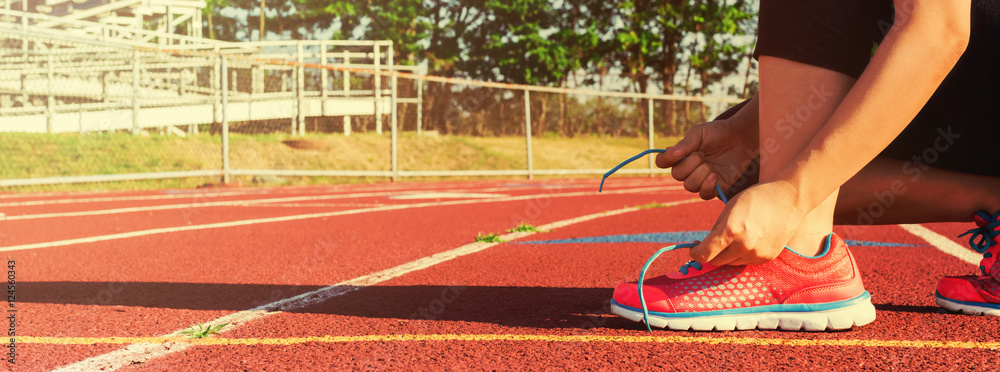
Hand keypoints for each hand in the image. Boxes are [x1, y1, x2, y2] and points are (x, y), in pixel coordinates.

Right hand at [657, 118, 758, 199]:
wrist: (741, 137)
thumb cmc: (719, 132)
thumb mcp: (700, 132)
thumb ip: (686, 142)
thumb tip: (673, 153)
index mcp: (681, 154)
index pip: (662, 162)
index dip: (666, 160)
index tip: (678, 153)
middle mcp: (688, 168)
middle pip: (677, 175)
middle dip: (690, 165)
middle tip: (703, 154)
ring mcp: (701, 179)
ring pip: (689, 186)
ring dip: (700, 175)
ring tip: (711, 166)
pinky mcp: (715, 187)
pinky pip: (703, 195)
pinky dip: (707, 187)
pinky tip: (714, 176)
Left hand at [690, 181, 806, 265]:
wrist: (789, 199)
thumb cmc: (756, 198)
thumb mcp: (729, 208)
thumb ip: (716, 228)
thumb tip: (706, 244)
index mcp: (730, 231)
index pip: (705, 254)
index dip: (696, 253)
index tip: (694, 249)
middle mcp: (743, 246)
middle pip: (717, 261)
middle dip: (710, 254)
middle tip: (709, 244)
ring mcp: (756, 254)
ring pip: (732, 263)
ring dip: (727, 255)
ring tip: (732, 238)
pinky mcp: (767, 258)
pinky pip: (747, 262)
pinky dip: (742, 255)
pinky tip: (747, 240)